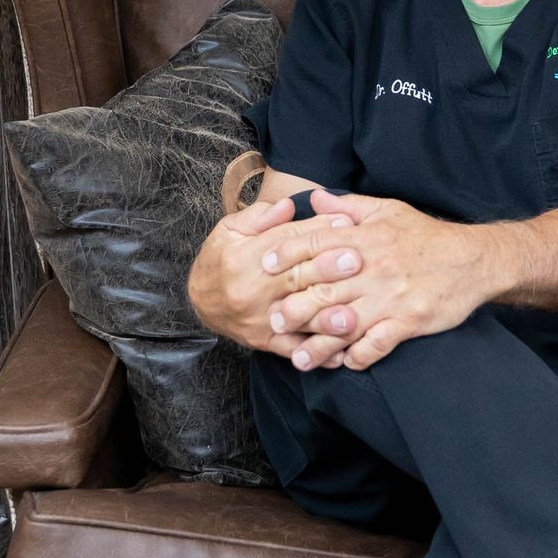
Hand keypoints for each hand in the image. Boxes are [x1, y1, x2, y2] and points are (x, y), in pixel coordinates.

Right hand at [186, 190, 357, 355]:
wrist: (200, 301)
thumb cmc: (221, 258)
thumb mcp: (230, 229)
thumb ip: (259, 216)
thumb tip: (288, 205)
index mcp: (244, 257)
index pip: (286, 241)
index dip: (317, 231)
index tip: (346, 223)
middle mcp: (252, 289)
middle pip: (295, 277)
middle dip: (328, 268)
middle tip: (356, 259)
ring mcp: (260, 318)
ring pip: (298, 317)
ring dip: (327, 316)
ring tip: (353, 313)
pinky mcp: (265, 341)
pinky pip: (294, 349)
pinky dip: (318, 351)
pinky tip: (342, 352)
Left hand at [265, 189, 497, 370]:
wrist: (474, 259)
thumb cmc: (426, 236)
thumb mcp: (388, 211)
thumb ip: (348, 207)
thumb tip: (312, 199)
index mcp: (367, 238)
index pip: (317, 243)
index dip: (288, 253)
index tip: (265, 265)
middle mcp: (375, 268)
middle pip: (324, 289)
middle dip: (295, 307)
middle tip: (272, 320)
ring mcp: (392, 297)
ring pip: (346, 323)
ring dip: (320, 344)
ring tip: (299, 357)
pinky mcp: (410, 321)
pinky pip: (378, 344)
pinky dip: (360, 355)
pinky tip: (345, 362)